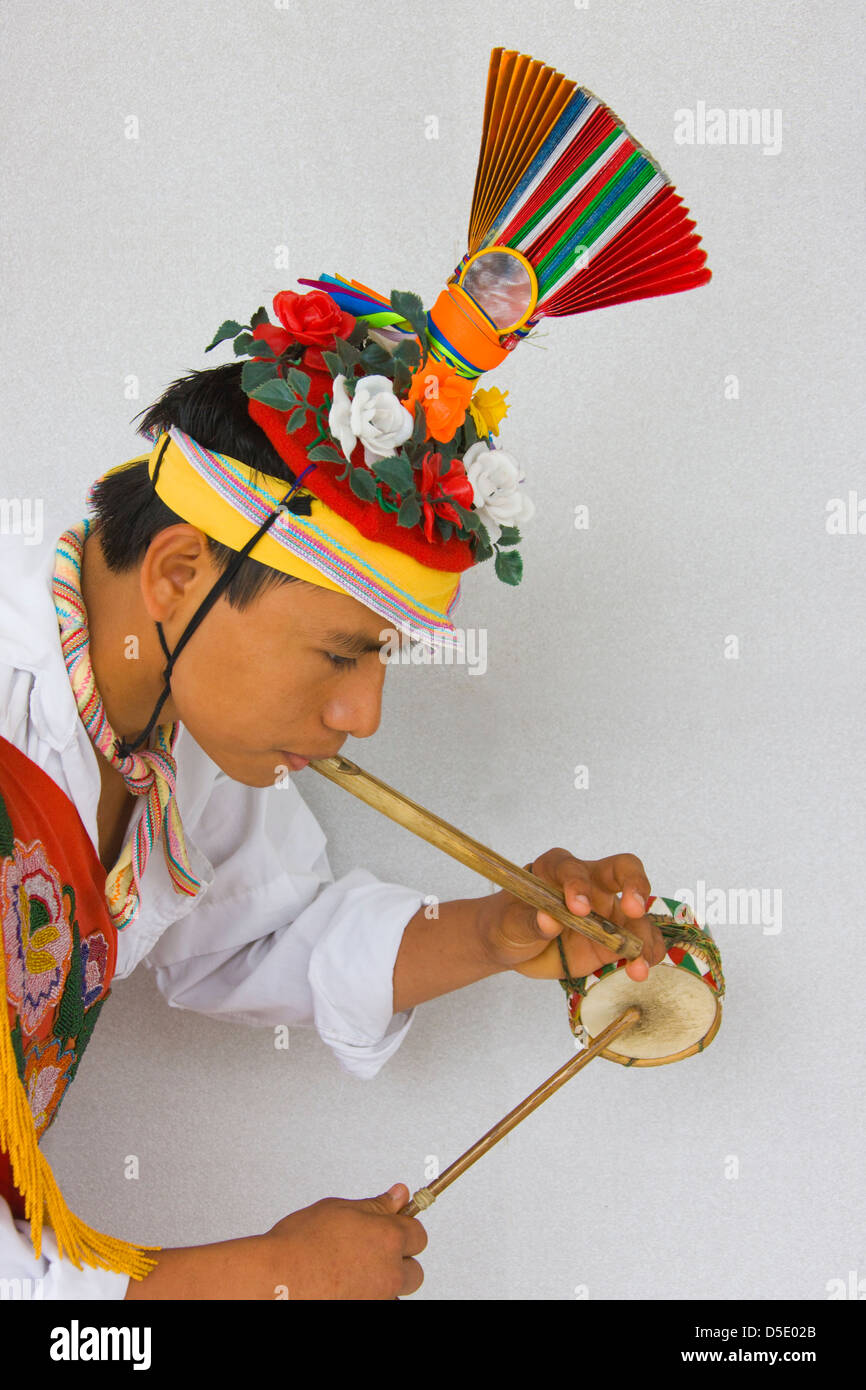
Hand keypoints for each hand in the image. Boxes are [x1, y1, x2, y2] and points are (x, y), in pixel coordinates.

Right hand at [262, 1184, 426, 1298]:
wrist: (277, 1278)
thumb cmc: (299, 1244)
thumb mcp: (339, 1209)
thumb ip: (375, 1205)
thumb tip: (398, 1195)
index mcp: (388, 1238)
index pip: (418, 1234)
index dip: (404, 1230)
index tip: (394, 1228)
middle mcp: (390, 1271)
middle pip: (414, 1270)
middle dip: (399, 1262)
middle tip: (372, 1253)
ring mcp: (379, 1296)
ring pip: (395, 1291)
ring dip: (383, 1283)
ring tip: (353, 1272)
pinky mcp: (366, 1309)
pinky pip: (378, 1303)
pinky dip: (368, 1296)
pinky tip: (346, 1286)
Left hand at [479, 847, 665, 981]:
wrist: (512, 946)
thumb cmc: (509, 922)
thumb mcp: (511, 922)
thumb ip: (531, 921)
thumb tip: (549, 920)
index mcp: (558, 869)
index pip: (574, 868)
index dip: (577, 885)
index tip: (577, 908)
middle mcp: (589, 883)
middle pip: (624, 870)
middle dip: (634, 886)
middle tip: (634, 910)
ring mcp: (605, 911)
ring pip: (637, 915)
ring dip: (643, 937)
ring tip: (639, 963)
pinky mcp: (613, 939)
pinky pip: (638, 943)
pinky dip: (644, 955)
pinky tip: (639, 969)